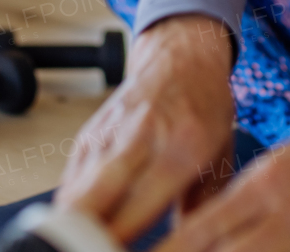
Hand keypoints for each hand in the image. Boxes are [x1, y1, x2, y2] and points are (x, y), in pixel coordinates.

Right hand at [55, 14, 236, 242]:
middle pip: (97, 194)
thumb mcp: (219, 158)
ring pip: (77, 188)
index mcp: (182, 147)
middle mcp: (141, 137)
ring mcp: (109, 134)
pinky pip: (70, 180)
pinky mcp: (87, 134)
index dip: (123, 238)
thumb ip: (201, 209)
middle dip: (85, 233)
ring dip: (72, 223)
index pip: (141, 203)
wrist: (182, 57)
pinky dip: (70, 208)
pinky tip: (74, 225)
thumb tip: (188, 248)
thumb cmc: (205, 108)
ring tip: (71, 244)